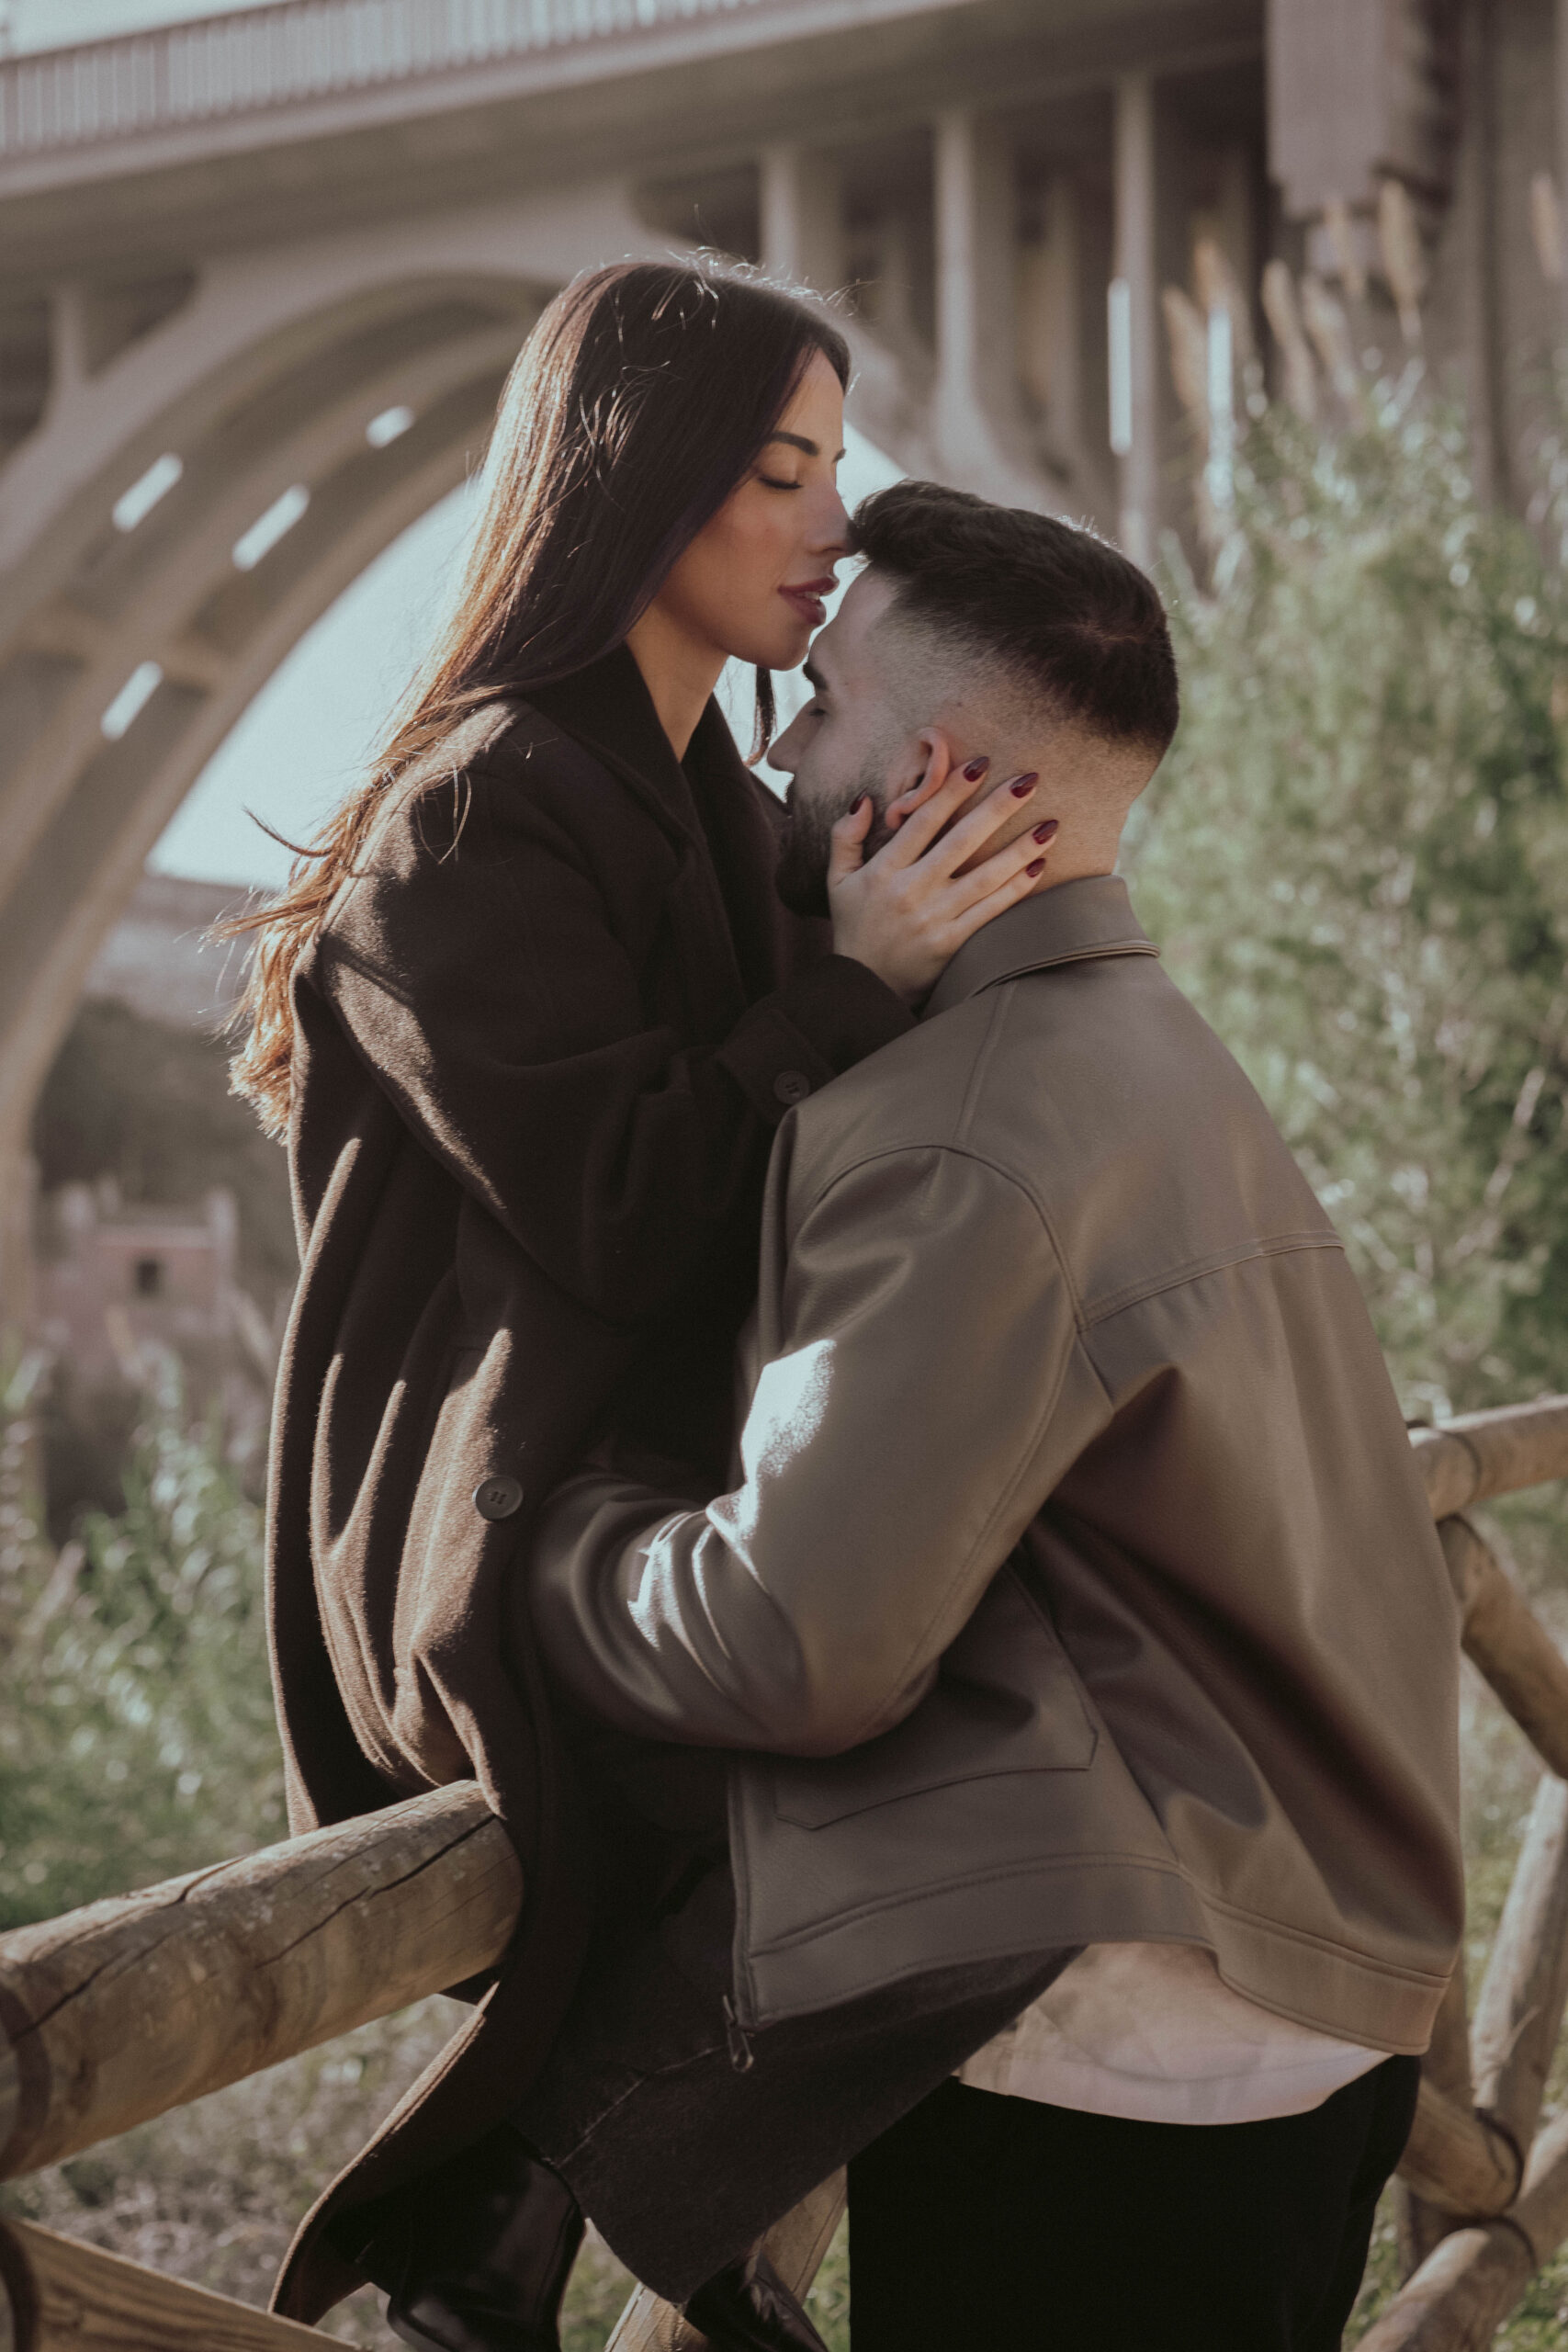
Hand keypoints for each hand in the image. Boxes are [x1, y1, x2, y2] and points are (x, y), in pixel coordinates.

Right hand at [827, 739, 1055, 1005]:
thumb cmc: (855, 928)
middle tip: (1029, 779)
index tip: (980, 763)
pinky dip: (1016, 889)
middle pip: (961, 841)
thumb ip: (846, 837)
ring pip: (984, 877)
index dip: (951, 790)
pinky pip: (990, 911)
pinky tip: (1039, 866)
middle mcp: (910, 891)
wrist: (863, 988)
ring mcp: (934, 919)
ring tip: (1050, 824)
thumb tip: (866, 800)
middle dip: (997, 808)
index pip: (923, 821)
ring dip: (1019, 849)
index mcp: (884, 870)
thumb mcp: (836, 881)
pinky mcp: (952, 944)